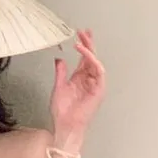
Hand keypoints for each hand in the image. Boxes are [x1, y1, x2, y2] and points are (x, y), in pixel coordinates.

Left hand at [50, 30, 105, 149]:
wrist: (66, 125)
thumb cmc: (63, 112)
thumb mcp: (58, 87)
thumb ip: (60, 73)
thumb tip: (59, 59)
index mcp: (79, 79)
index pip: (83, 58)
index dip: (82, 46)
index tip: (79, 35)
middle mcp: (88, 80)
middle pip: (91, 57)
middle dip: (89, 43)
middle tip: (84, 32)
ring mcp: (94, 84)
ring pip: (96, 62)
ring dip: (90, 50)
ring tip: (82, 40)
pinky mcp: (98, 89)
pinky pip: (99, 71)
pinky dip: (93, 61)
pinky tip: (85, 53)